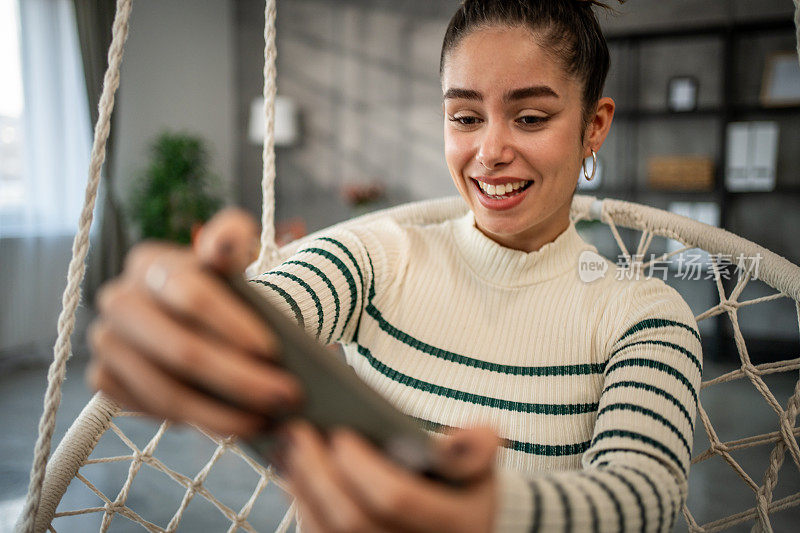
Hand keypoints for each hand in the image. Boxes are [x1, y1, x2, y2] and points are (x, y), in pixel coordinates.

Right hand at [87, 208, 302, 436]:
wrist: (204, 320)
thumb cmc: (224, 288)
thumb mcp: (233, 256)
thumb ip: (232, 236)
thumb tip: (223, 245)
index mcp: (149, 262)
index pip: (191, 296)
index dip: (233, 325)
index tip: (273, 351)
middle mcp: (119, 300)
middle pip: (182, 351)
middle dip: (240, 379)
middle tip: (286, 396)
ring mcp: (106, 341)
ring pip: (166, 391)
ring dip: (223, 414)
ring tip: (268, 420)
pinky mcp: (104, 376)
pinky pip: (150, 409)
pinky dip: (195, 422)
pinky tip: (234, 425)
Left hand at [278, 421, 498, 532]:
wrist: (462, 528)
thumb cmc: (463, 490)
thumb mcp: (480, 466)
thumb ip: (476, 446)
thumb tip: (452, 442)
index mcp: (455, 524)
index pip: (396, 497)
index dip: (361, 466)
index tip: (341, 434)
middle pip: (353, 520)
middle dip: (319, 473)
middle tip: (300, 432)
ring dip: (303, 489)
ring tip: (290, 447)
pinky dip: (302, 507)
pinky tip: (294, 475)